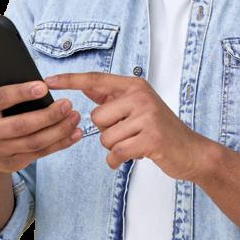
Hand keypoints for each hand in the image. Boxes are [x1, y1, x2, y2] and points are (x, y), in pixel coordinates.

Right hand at [0, 58, 82, 174]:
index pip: (1, 99)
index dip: (23, 93)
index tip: (44, 86)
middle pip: (21, 125)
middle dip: (48, 115)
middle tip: (68, 103)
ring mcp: (1, 150)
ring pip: (34, 141)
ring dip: (59, 129)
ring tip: (75, 115)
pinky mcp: (15, 162)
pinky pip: (41, 153)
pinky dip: (61, 143)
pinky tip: (75, 133)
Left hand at [44, 72, 214, 181]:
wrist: (191, 150)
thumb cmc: (160, 129)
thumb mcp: (139, 106)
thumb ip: (114, 98)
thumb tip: (86, 86)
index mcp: (135, 86)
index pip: (96, 79)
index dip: (71, 80)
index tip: (49, 80)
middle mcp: (140, 96)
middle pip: (96, 117)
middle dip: (107, 131)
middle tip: (129, 133)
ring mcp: (147, 116)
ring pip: (105, 137)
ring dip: (116, 147)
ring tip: (135, 142)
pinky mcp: (150, 138)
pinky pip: (116, 152)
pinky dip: (120, 160)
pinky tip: (136, 155)